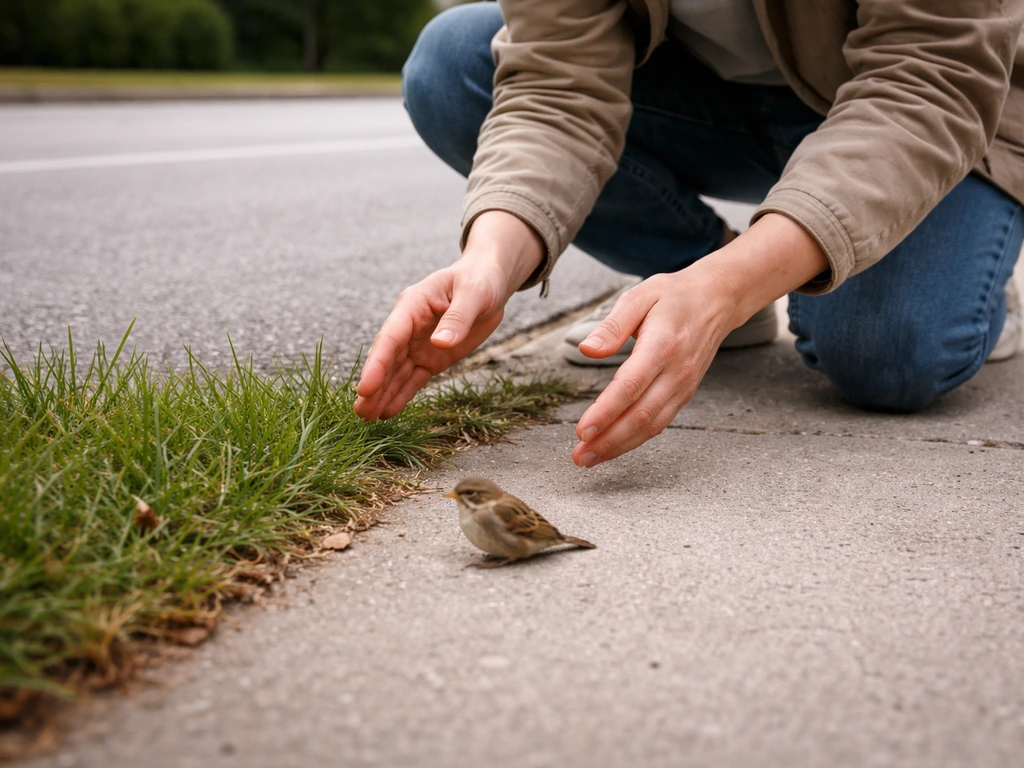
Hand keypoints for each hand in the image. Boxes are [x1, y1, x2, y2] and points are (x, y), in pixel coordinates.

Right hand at [354, 211, 543, 420]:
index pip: (390, 337)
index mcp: (414, 305)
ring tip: (367, 418)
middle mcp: (409, 326)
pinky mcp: (432, 356)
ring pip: (396, 372)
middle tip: (360, 411)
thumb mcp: (474, 293)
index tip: (366, 387)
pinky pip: (414, 378)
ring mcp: (419, 343)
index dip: (377, 363)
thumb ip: (457, 318)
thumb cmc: (480, 279)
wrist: (490, 281)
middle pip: (387, 358)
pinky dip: (402, 394)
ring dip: (383, 394)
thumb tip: (439, 344)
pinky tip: (388, 412)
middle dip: (374, 384)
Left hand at [570, 267, 737, 466]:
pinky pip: (660, 422)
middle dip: (608, 440)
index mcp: (662, 345)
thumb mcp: (639, 296)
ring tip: (590, 459)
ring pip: (651, 426)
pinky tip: (614, 446)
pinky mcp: (685, 393)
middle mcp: (676, 371)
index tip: (582, 431)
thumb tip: (587, 350)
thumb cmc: (673, 296)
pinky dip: (636, 439)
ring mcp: (683, 385)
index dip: (605, 413)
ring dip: (619, 446)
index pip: (630, 387)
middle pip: (640, 415)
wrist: (717, 299)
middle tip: (580, 457)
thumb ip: (612, 326)